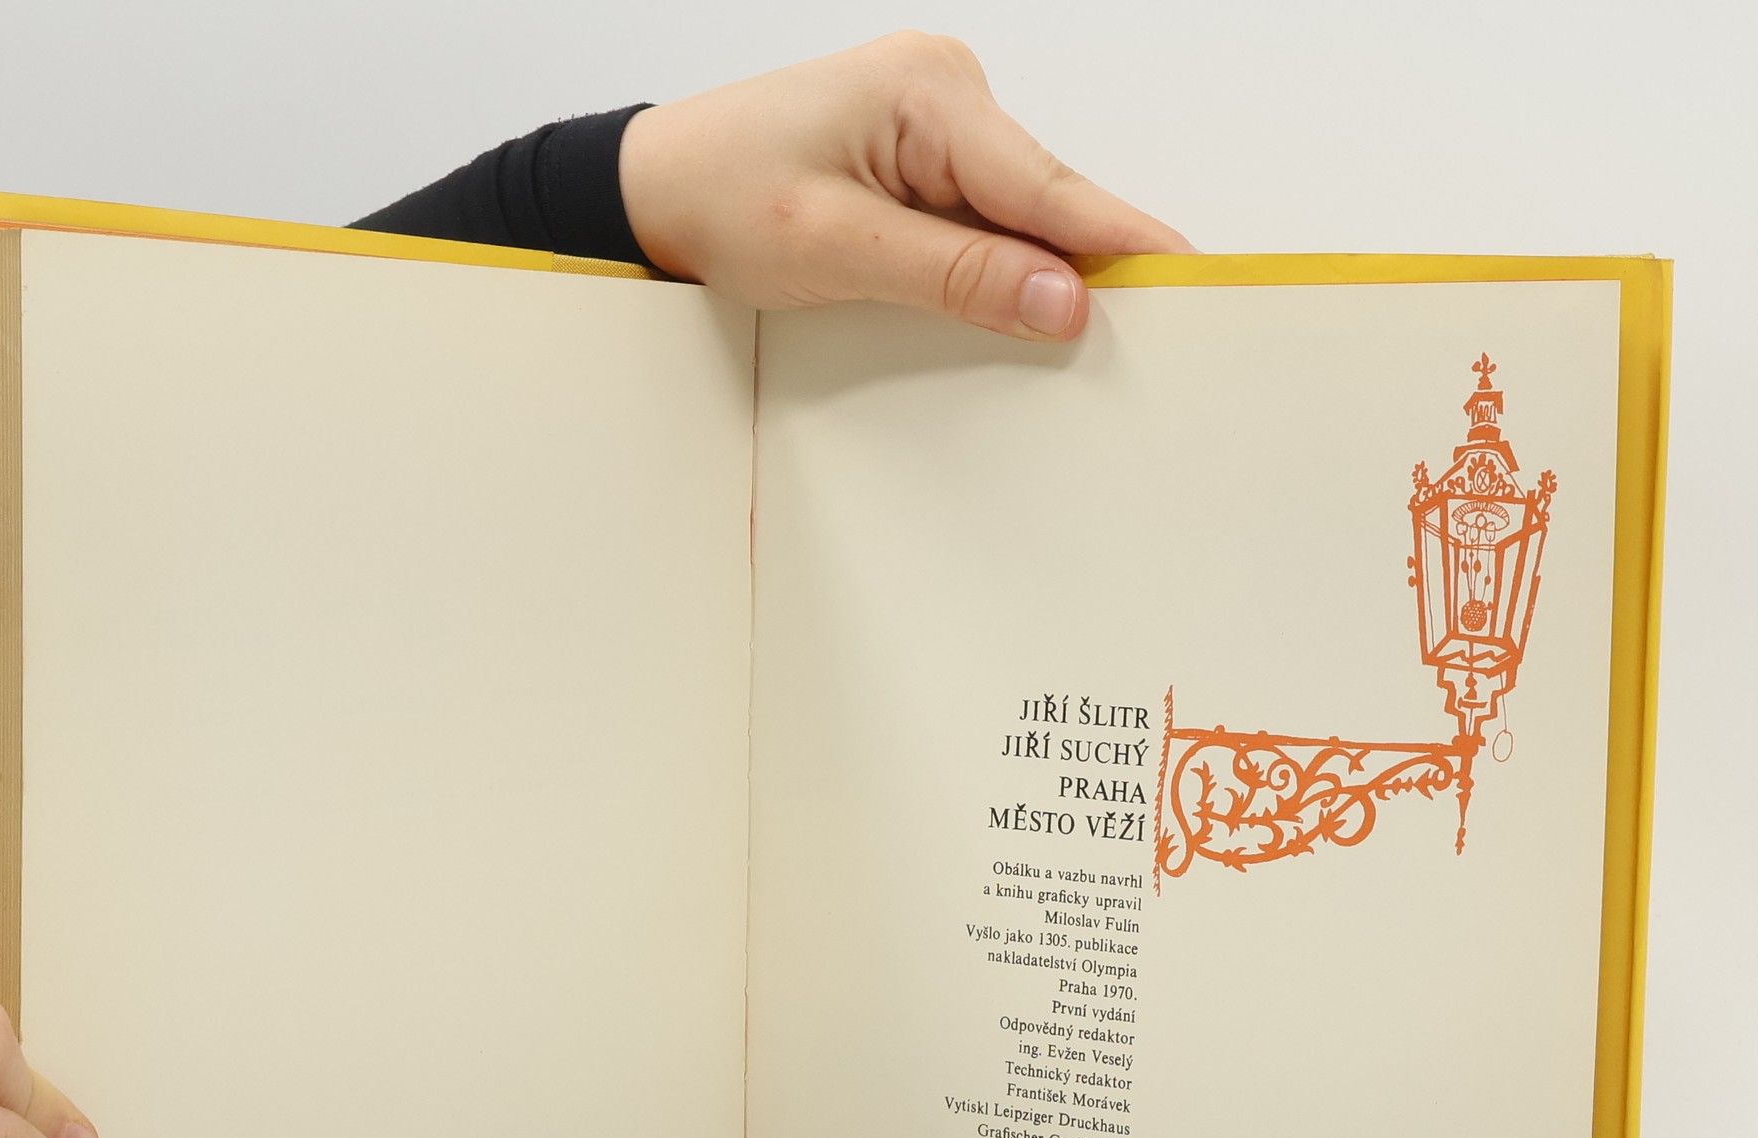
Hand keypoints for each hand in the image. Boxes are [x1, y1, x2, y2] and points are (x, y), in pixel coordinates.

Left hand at [619, 32, 1191, 343]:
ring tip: (1082, 340)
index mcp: (929, 94)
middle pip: (1044, 201)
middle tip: (1148, 339)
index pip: (1049, 187)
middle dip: (1083, 269)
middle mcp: (945, 90)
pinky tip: (1012, 308)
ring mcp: (935, 119)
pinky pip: (983, 217)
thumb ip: (956, 275)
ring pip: (1017, 215)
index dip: (1121, 242)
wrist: (652, 190)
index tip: (1192, 278)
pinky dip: (997, 265)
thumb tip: (1063, 301)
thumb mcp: (837, 248)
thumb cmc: (719, 199)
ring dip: (1033, 274)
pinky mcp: (920, 155)